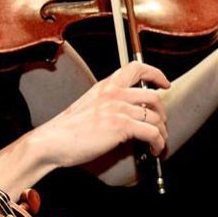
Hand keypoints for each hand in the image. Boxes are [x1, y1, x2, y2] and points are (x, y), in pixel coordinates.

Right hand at [28, 60, 169, 170]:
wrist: (53, 142)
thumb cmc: (66, 131)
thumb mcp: (88, 106)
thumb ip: (106, 104)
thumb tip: (124, 114)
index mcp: (105, 86)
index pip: (136, 67)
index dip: (156, 73)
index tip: (164, 83)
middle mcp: (114, 93)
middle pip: (153, 96)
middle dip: (162, 113)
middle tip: (161, 124)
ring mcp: (118, 108)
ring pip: (156, 117)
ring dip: (162, 133)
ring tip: (159, 142)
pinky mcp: (122, 126)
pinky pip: (152, 132)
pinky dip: (158, 142)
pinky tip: (154, 149)